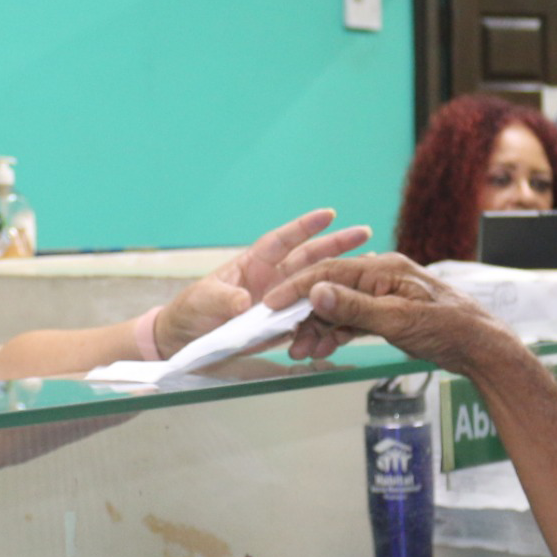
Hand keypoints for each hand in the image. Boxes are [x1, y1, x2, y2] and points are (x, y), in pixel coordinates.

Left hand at [152, 208, 370, 356]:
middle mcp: (271, 279)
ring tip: (369, 270)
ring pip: (315, 286)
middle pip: (309, 258)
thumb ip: (222, 299)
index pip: (282, 241)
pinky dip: (329, 313)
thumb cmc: (191, 313)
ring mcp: (279, 301)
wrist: (188, 342)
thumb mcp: (202, 301)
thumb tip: (243, 303)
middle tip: (364, 233)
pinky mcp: (281, 324)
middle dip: (336, 245)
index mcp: (252, 264)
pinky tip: (351, 309)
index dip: (304, 227)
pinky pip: (309, 316)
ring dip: (340, 278)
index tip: (328, 214)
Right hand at [262, 253, 515, 375]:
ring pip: (339, 308)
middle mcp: (380, 277)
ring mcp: (383, 295)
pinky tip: (323, 346)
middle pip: (330, 291)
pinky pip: (352, 319)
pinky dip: (336, 332)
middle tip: (288, 340)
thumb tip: (316, 292)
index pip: (329, 272)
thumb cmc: (449, 327)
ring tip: (302, 351)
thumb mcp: (398, 320)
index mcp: (383, 269)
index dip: (296, 287)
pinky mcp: (387, 313)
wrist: (481, 347)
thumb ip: (354, 307)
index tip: (272, 304)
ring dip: (319, 328)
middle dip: (305, 315)